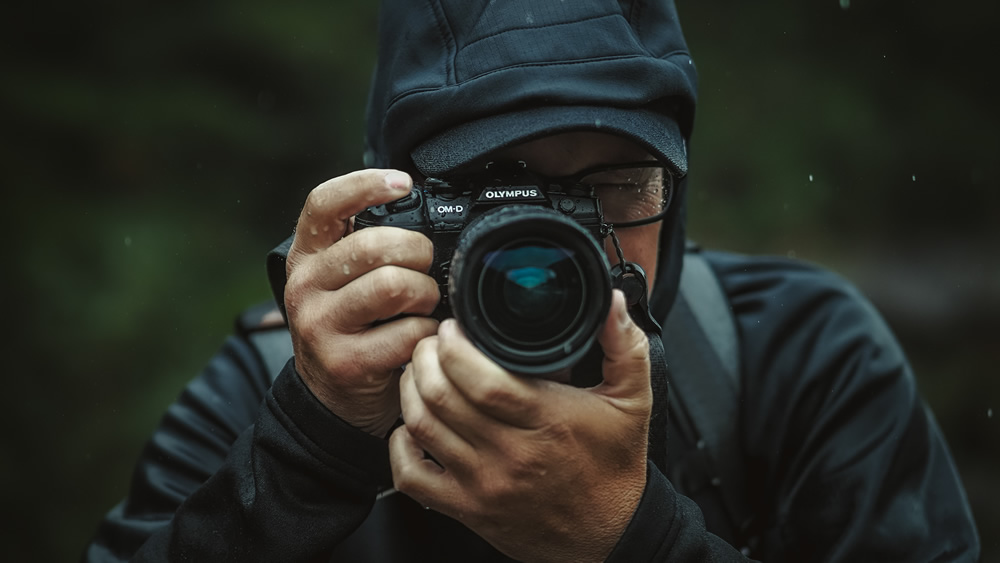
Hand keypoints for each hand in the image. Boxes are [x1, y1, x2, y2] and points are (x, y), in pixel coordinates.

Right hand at [284, 169, 439, 436]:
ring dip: (426, 293)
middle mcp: (305, 287)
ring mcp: (321, 326)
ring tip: (425, 304)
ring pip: (394, 286)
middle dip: (418, 252)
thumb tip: (423, 204)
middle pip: (374, 245)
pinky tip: (422, 336)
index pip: (324, 204)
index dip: (365, 184)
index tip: (403, 183)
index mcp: (306, 255)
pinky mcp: (346, 363)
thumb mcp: (341, 279)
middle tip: (426, 268)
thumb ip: (366, 244)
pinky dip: (428, 333)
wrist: (332, 397)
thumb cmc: (351, 326)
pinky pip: (408, 333)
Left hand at [390, 290, 651, 561]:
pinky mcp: (467, 508)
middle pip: (443, 396)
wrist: (610, 533)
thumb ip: (623, 344)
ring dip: (411, 389)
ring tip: (422, 371)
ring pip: (422, 426)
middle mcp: (512, 454)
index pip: (483, 380)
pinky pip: (412, 475)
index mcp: (548, 420)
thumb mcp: (633, 399)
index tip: (454, 329)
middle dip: (427, 357)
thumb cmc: (615, 465)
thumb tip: (611, 301)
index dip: (456, 347)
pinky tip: (414, 424)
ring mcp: (484, 483)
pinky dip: (401, 444)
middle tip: (433, 343)